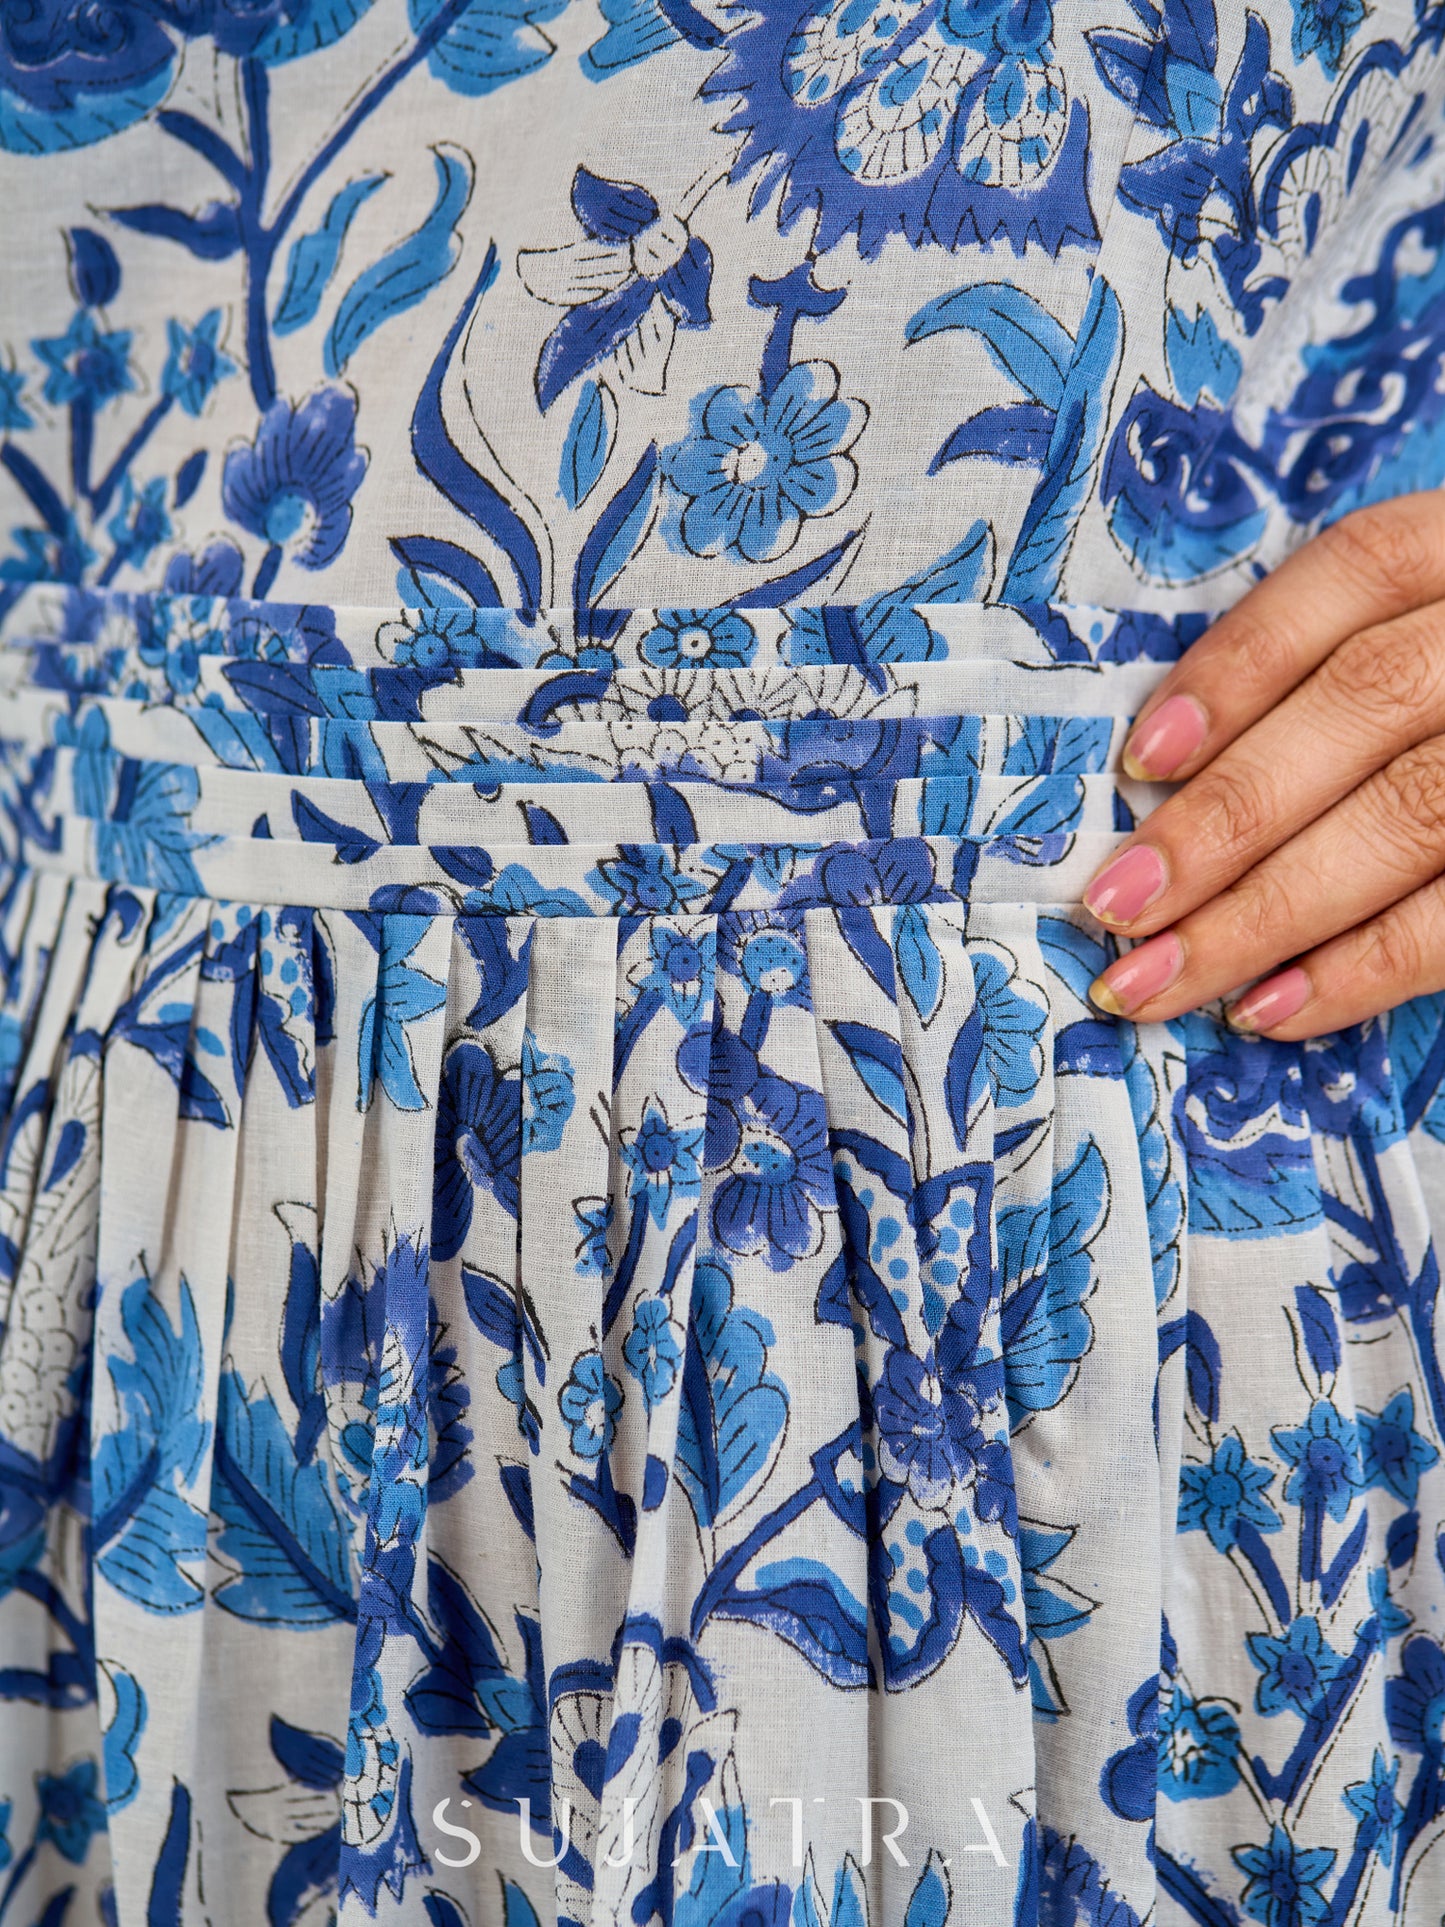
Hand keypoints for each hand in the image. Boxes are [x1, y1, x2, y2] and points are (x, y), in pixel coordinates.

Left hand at [1082, 492, 1444, 1039]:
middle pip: (1367, 704)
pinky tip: (1270, 1007)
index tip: (1142, 758)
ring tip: (1159, 978)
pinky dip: (1365, 967)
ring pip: (1410, 812)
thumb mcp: (1424, 635)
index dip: (1243, 662)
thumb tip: (1166, 781)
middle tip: (1113, 906)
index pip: (1358, 572)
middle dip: (1225, 817)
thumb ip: (1328, 676)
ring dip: (1267, 911)